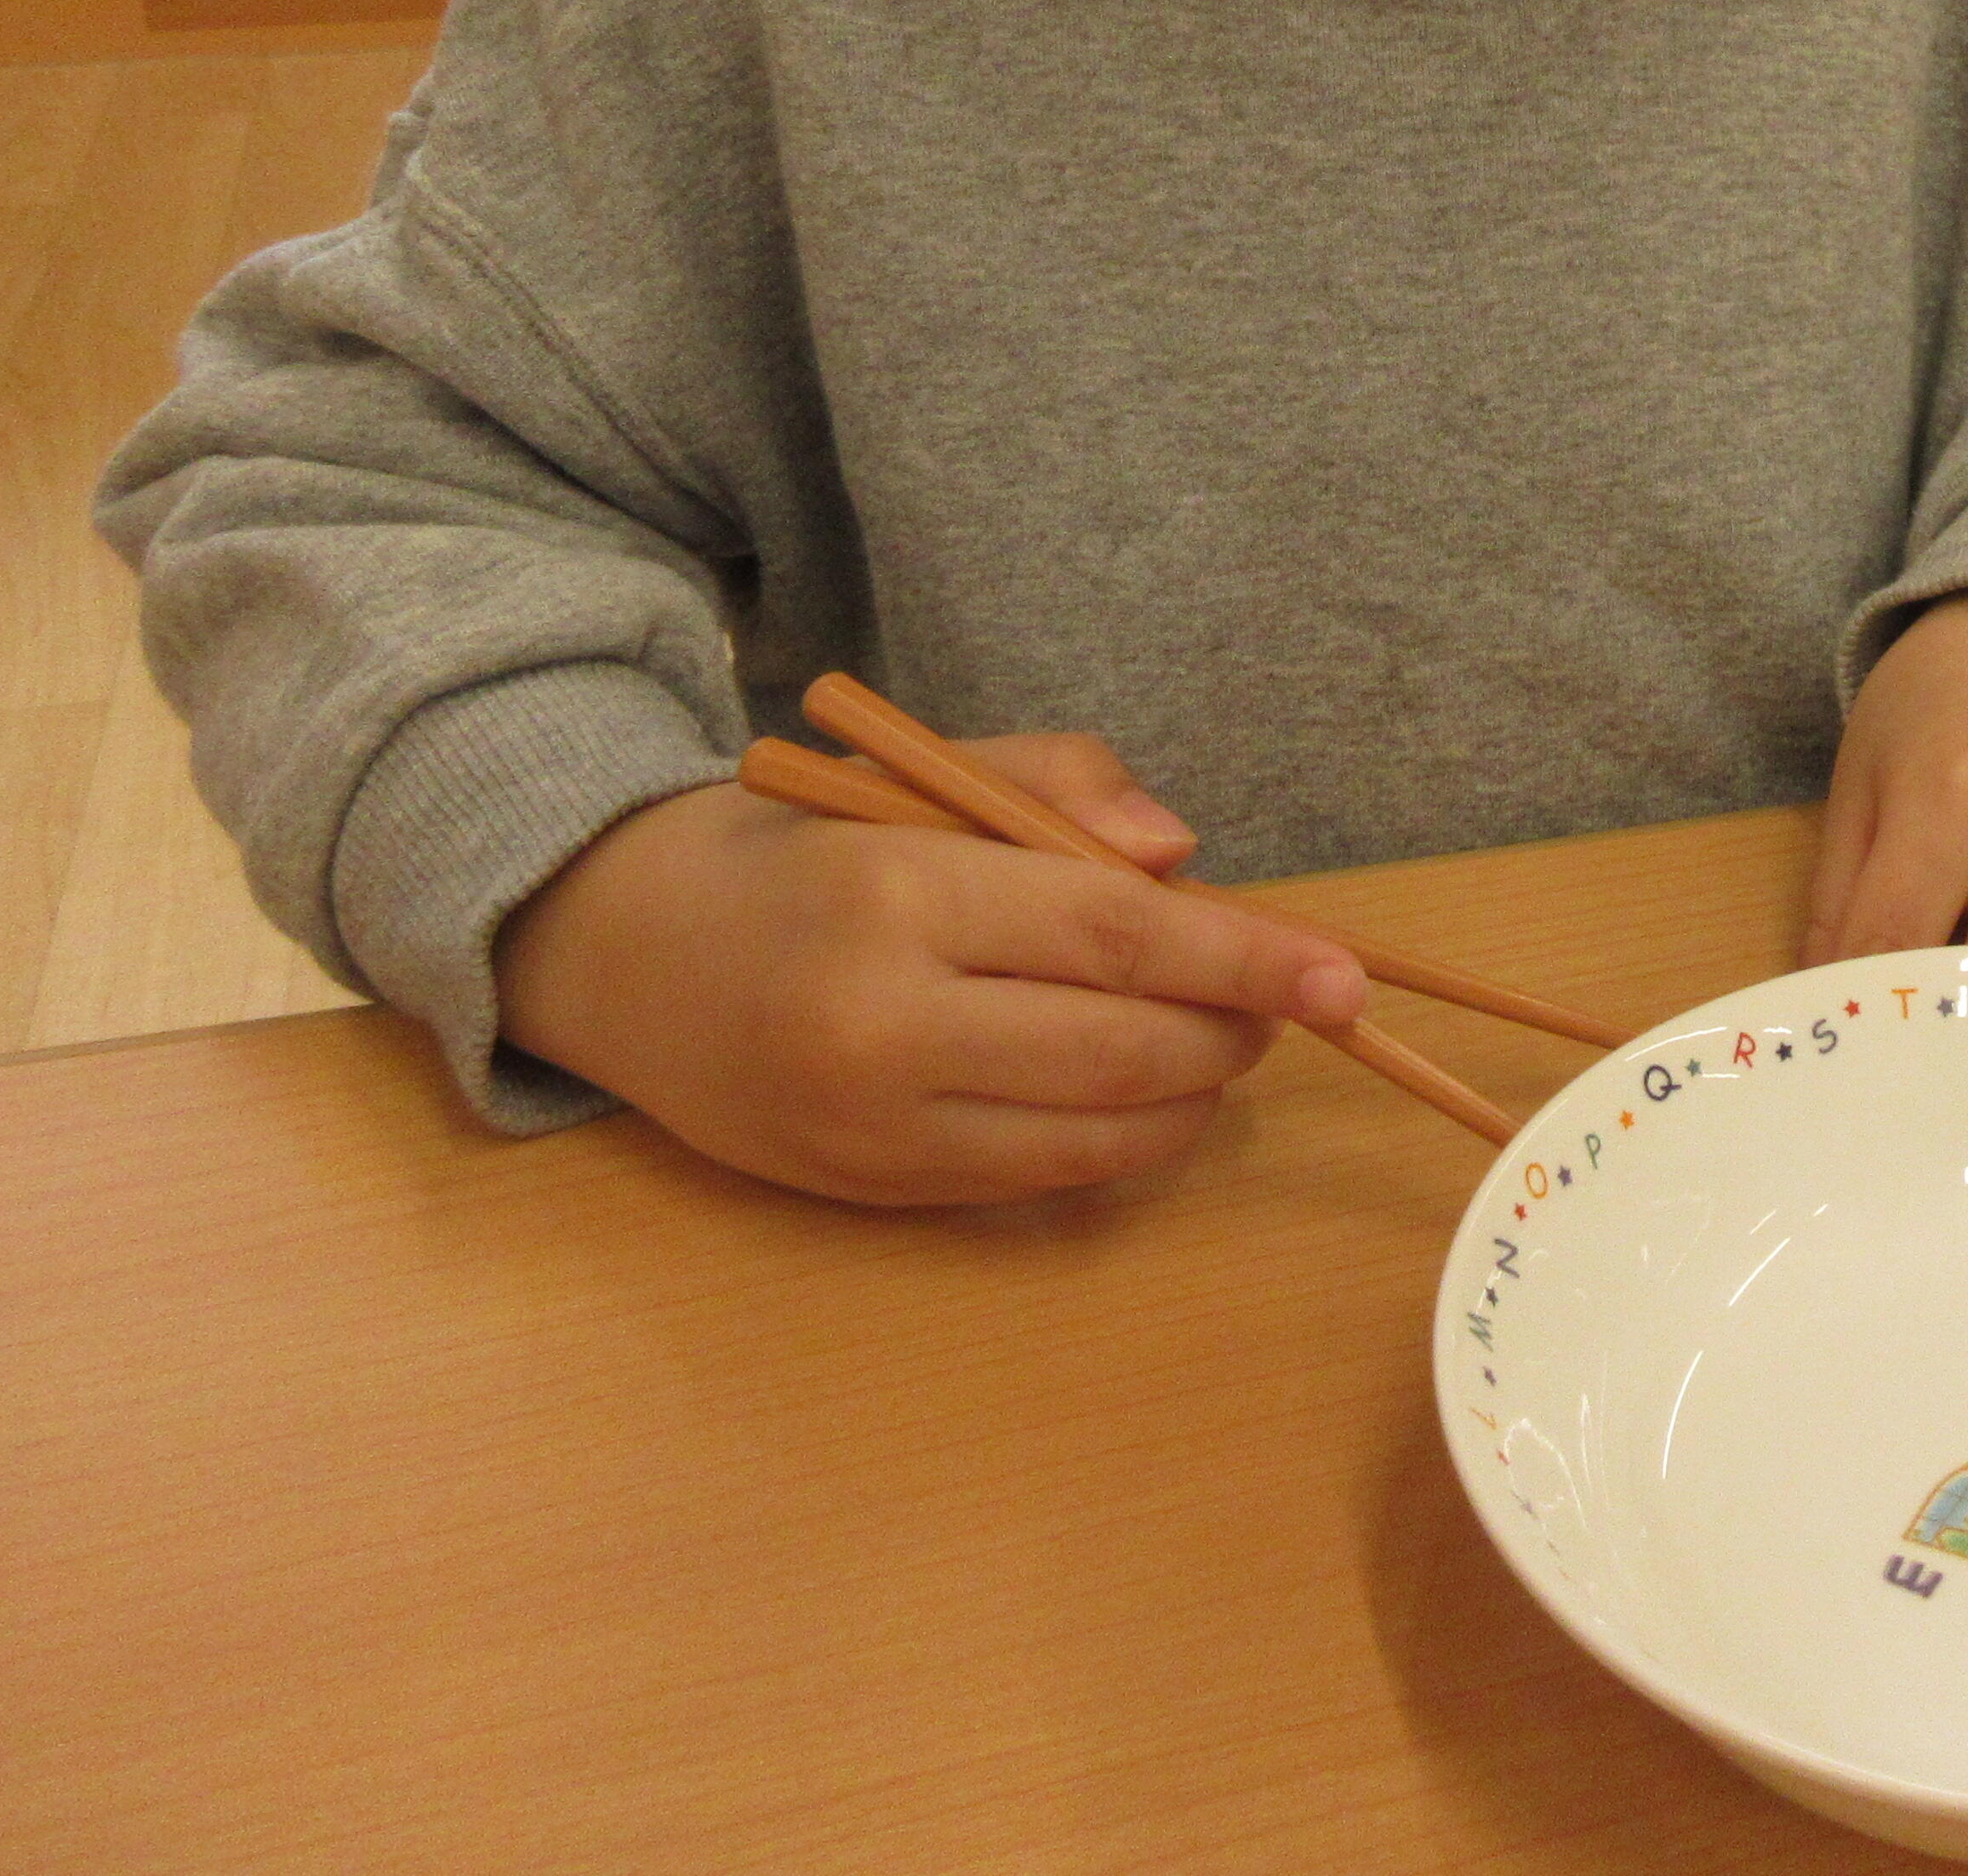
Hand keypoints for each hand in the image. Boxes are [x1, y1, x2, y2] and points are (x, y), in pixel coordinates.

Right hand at [497, 732, 1367, 1206]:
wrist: (625, 952)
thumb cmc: (803, 843)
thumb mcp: (922, 774)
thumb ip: (1062, 788)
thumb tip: (1185, 858)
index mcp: (900, 897)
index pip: (1115, 939)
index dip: (1245, 960)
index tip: (1342, 977)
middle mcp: (883, 1026)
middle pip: (1122, 1050)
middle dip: (1232, 1030)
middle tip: (1283, 996)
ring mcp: (874, 1127)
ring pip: (1095, 1138)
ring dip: (1191, 1097)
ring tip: (1217, 1039)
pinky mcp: (872, 1193)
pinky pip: (1038, 1183)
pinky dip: (1119, 1142)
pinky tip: (1141, 1091)